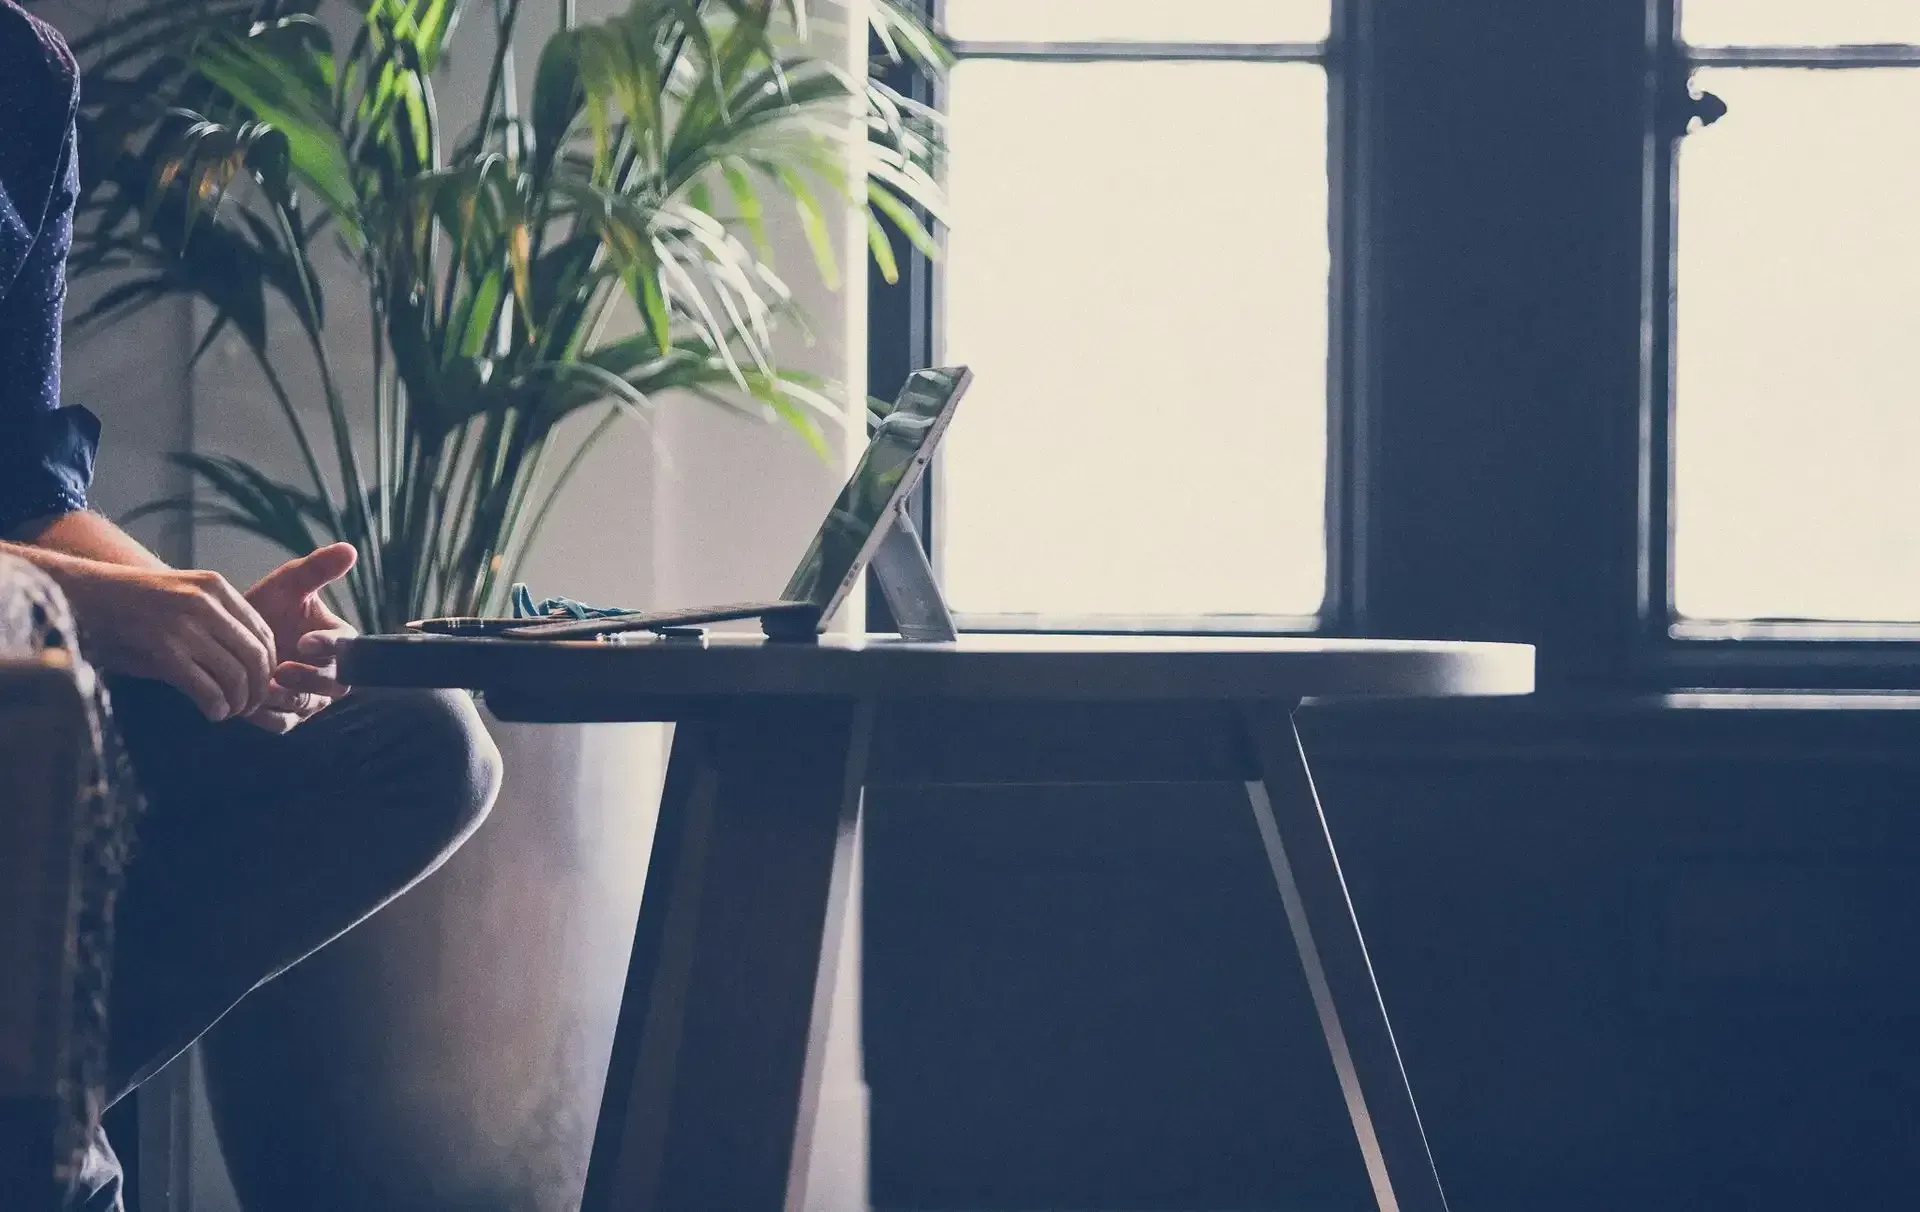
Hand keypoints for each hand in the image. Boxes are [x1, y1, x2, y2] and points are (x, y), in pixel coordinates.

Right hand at [62, 564, 276, 721]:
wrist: (81, 597)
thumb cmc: (132, 607)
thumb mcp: (182, 601)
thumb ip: (216, 625)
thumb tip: (251, 667)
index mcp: (215, 588)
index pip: (263, 633)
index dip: (268, 666)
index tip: (261, 685)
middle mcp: (205, 602)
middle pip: (255, 657)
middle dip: (258, 689)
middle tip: (249, 707)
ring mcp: (185, 625)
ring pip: (235, 674)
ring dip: (238, 702)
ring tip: (230, 711)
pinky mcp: (163, 649)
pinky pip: (206, 687)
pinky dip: (216, 706)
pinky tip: (213, 713)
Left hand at [242, 542, 359, 733]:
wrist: (228, 632)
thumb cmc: (266, 606)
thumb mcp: (289, 584)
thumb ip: (317, 569)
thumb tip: (349, 549)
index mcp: (339, 641)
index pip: (349, 648)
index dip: (331, 647)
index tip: (305, 639)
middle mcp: (331, 672)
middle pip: (337, 685)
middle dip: (311, 679)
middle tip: (282, 669)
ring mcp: (310, 696)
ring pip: (309, 705)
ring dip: (288, 698)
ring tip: (262, 686)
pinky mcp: (286, 714)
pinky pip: (285, 723)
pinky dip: (269, 716)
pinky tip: (249, 703)